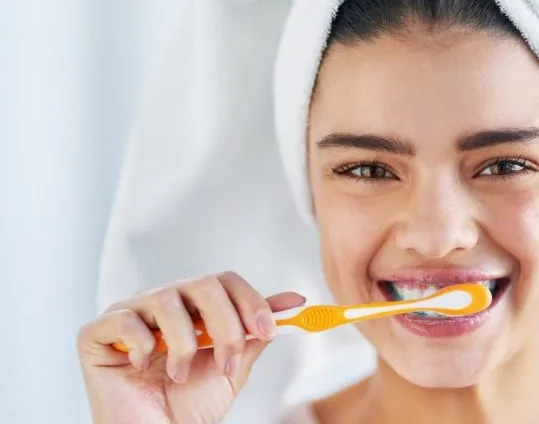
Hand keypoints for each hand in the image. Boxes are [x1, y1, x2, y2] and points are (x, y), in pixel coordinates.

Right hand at [77, 271, 304, 423]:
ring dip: (184, 344)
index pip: (224, 281)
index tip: (270, 330)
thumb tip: (294, 301)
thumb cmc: (189, 406)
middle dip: (225, 324)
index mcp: (193, 307)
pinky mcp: (96, 334)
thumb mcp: (233, 367)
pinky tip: (142, 367)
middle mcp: (161, 302)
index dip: (250, 301)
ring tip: (180, 375)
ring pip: (165, 300)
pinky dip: (142, 345)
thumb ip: (256, 333)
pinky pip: (124, 319)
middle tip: (228, 361)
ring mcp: (128, 314)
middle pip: (201, 284)